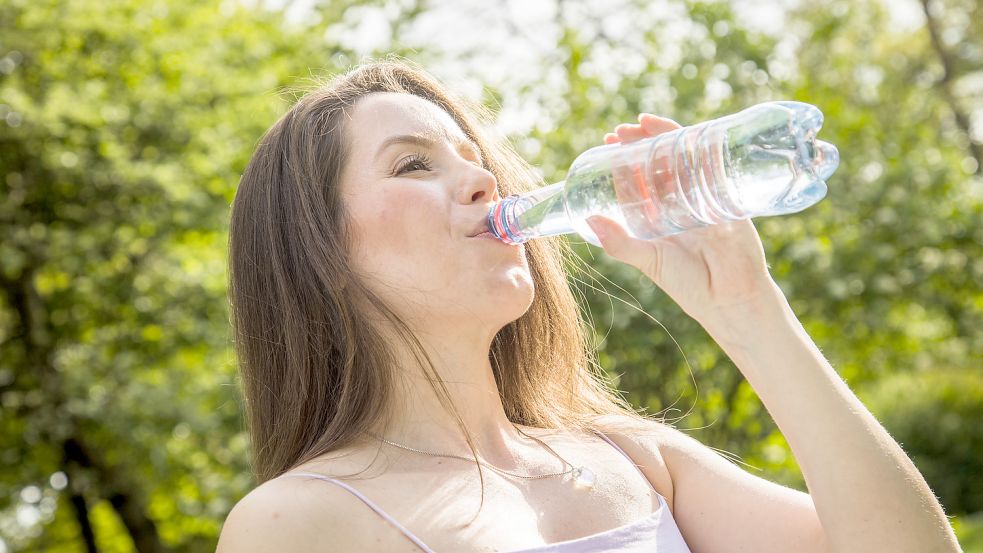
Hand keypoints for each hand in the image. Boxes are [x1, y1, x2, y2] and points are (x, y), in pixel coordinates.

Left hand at [586, 114, 781, 321]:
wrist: (730, 299)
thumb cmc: (689, 285)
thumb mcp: (649, 260)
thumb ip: (620, 243)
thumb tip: (589, 221)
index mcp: (660, 216)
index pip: (639, 179)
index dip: (623, 161)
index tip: (607, 143)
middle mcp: (681, 203)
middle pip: (659, 163)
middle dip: (639, 143)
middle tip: (620, 131)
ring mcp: (704, 198)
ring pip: (683, 158)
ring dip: (664, 137)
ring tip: (643, 123)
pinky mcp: (728, 196)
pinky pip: (714, 165)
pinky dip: (701, 146)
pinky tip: (686, 132)